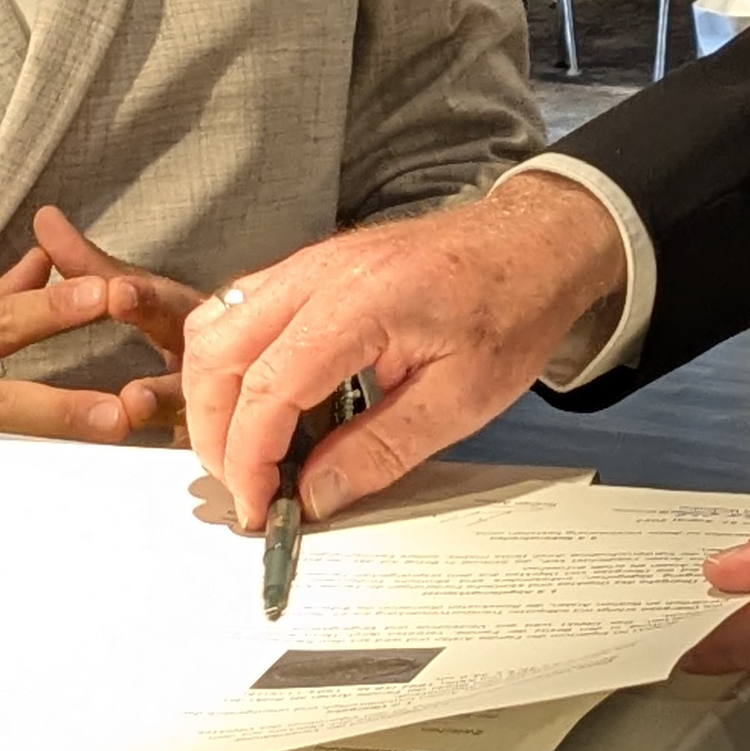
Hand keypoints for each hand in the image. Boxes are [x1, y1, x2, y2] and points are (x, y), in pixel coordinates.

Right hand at [176, 172, 628, 529]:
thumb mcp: (462, 399)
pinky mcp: (309, 268)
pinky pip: (239, 312)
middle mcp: (317, 272)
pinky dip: (234, 365)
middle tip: (246, 488)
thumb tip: (313, 496)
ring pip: (216, 327)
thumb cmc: (510, 310)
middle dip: (215, 432)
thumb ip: (381, 449)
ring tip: (248, 454)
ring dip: (215, 396)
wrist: (534, 243)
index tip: (258, 507)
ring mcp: (308, 263)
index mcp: (360, 301)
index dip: (249, 457)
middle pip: (219, 353)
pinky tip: (267, 406)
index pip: (269, 386)